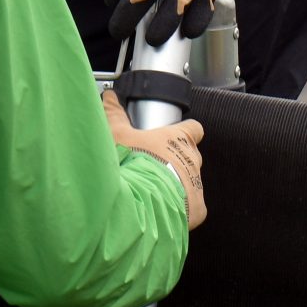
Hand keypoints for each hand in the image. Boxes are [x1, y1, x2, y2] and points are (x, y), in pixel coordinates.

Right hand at [102, 91, 206, 228]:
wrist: (142, 202)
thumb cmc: (133, 164)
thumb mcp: (119, 135)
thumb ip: (115, 115)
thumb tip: (110, 98)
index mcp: (178, 138)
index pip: (194, 128)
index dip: (185, 131)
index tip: (173, 135)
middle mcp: (192, 160)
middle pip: (190, 156)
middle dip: (177, 160)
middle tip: (155, 165)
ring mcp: (196, 184)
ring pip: (191, 181)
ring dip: (177, 184)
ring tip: (154, 190)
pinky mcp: (197, 209)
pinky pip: (192, 206)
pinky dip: (180, 207)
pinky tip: (161, 208)